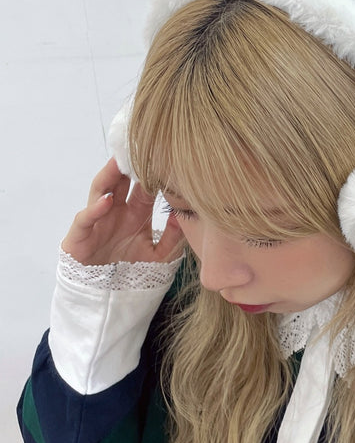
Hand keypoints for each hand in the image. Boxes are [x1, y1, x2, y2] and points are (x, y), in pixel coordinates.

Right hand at [61, 158, 183, 264]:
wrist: (108, 295)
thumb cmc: (132, 272)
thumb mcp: (159, 255)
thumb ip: (173, 237)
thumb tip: (184, 215)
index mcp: (136, 213)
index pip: (145, 187)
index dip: (152, 173)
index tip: (165, 157)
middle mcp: (117, 211)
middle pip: (122, 181)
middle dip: (130, 165)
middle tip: (140, 146)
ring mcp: (98, 219)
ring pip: (101, 190)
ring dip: (109, 176)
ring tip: (119, 162)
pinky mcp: (81, 233)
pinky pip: (86, 217)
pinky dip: (95, 208)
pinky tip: (107, 201)